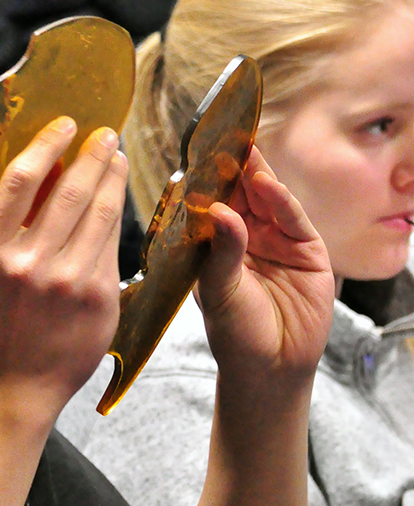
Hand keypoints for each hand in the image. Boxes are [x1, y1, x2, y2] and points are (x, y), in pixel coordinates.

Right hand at [0, 119, 127, 416]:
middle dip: (92, 155)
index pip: (21, 181)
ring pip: (99, 212)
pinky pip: (113, 243)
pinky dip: (118, 213)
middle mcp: (26, 264)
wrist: (18, 382)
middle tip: (105, 134)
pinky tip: (118, 198)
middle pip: (68, 190)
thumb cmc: (2, 317)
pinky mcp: (97, 298)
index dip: (48, 144)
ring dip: (112, 177)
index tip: (66, 125)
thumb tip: (46, 165)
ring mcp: (65, 282)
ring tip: (116, 159)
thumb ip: (9, 223)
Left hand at [196, 147, 333, 386]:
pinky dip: (281, 200)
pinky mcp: (306, 248)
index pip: (211, 201)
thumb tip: (219, 209)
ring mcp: (277, 240)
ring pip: (266, 199)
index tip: (199, 150)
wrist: (271, 368)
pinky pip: (293, 218)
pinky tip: (267, 185)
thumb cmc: (235, 333)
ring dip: (256, 176)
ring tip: (245, 154)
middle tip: (226, 137)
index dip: (207, 177)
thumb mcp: (219, 291)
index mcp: (216, 243)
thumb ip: (222, 250)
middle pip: (240, 193)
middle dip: (233, 166)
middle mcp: (245, 236)